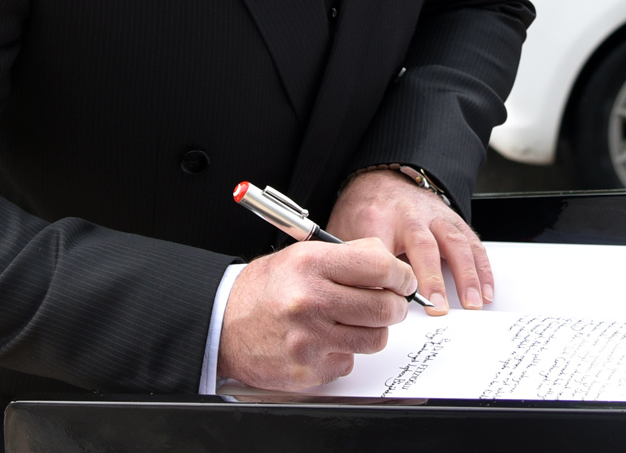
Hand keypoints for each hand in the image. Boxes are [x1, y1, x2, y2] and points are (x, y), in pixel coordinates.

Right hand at [216, 236, 413, 389]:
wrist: (223, 324)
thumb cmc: (268, 288)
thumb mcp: (304, 255)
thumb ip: (350, 256)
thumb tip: (393, 267)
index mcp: (311, 264)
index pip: (380, 266)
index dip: (401, 275)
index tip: (402, 280)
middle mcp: (309, 301)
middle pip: (383, 307)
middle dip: (395, 305)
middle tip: (390, 303)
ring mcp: (308, 340)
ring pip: (374, 338)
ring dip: (373, 330)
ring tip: (356, 321)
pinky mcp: (307, 370)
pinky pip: (349, 362)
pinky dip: (344, 352)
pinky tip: (325, 341)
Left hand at [328, 169, 492, 314]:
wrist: (381, 180)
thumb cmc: (363, 213)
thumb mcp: (344, 233)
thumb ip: (350, 263)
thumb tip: (355, 301)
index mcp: (378, 217)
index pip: (383, 250)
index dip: (389, 277)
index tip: (393, 303)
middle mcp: (410, 214)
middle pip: (423, 244)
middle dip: (431, 277)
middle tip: (437, 308)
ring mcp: (435, 215)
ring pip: (454, 242)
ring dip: (466, 274)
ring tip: (472, 303)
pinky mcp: (453, 220)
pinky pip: (472, 243)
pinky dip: (482, 268)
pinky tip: (485, 291)